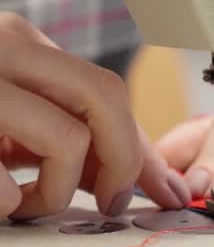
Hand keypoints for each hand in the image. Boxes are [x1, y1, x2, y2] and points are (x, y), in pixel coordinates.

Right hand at [0, 12, 189, 219]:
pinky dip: (11, 202)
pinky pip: (6, 181)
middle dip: (124, 161)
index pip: (109, 89)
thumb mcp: (26, 119)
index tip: (165, 188)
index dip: (143, 148)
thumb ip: (84, 136)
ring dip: (58, 190)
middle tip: (113, 200)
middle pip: (105, 97)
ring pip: (67, 138)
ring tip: (27, 202)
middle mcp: (7, 49)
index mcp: (27, 45)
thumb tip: (149, 176)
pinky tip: (3, 200)